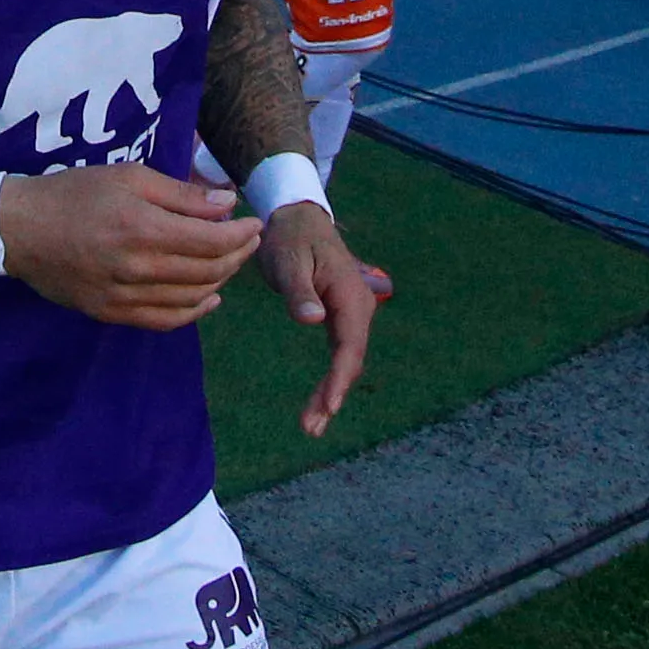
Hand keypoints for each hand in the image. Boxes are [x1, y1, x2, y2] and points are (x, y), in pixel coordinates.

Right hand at [0, 163, 267, 329]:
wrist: (19, 229)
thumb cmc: (75, 193)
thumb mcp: (129, 178)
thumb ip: (182, 195)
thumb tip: (228, 205)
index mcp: (143, 229)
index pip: (213, 242)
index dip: (242, 234)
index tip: (255, 223)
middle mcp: (137, 268)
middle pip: (208, 271)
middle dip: (237, 255)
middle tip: (247, 240)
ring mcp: (123, 297)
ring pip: (191, 297)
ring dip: (220, 280)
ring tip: (230, 261)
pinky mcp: (111, 314)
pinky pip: (165, 321)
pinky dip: (194, 312)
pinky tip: (209, 298)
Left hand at [263, 197, 388, 436]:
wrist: (298, 221)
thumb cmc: (292, 239)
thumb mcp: (290, 261)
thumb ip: (299, 291)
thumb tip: (313, 319)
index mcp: (350, 295)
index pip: (349, 344)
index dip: (340, 378)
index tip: (329, 405)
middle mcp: (358, 308)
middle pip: (350, 360)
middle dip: (332, 396)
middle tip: (310, 428)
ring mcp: (351, 316)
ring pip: (346, 362)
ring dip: (331, 394)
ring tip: (311, 426)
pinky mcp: (340, 320)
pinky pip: (340, 355)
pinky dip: (330, 381)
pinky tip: (319, 403)